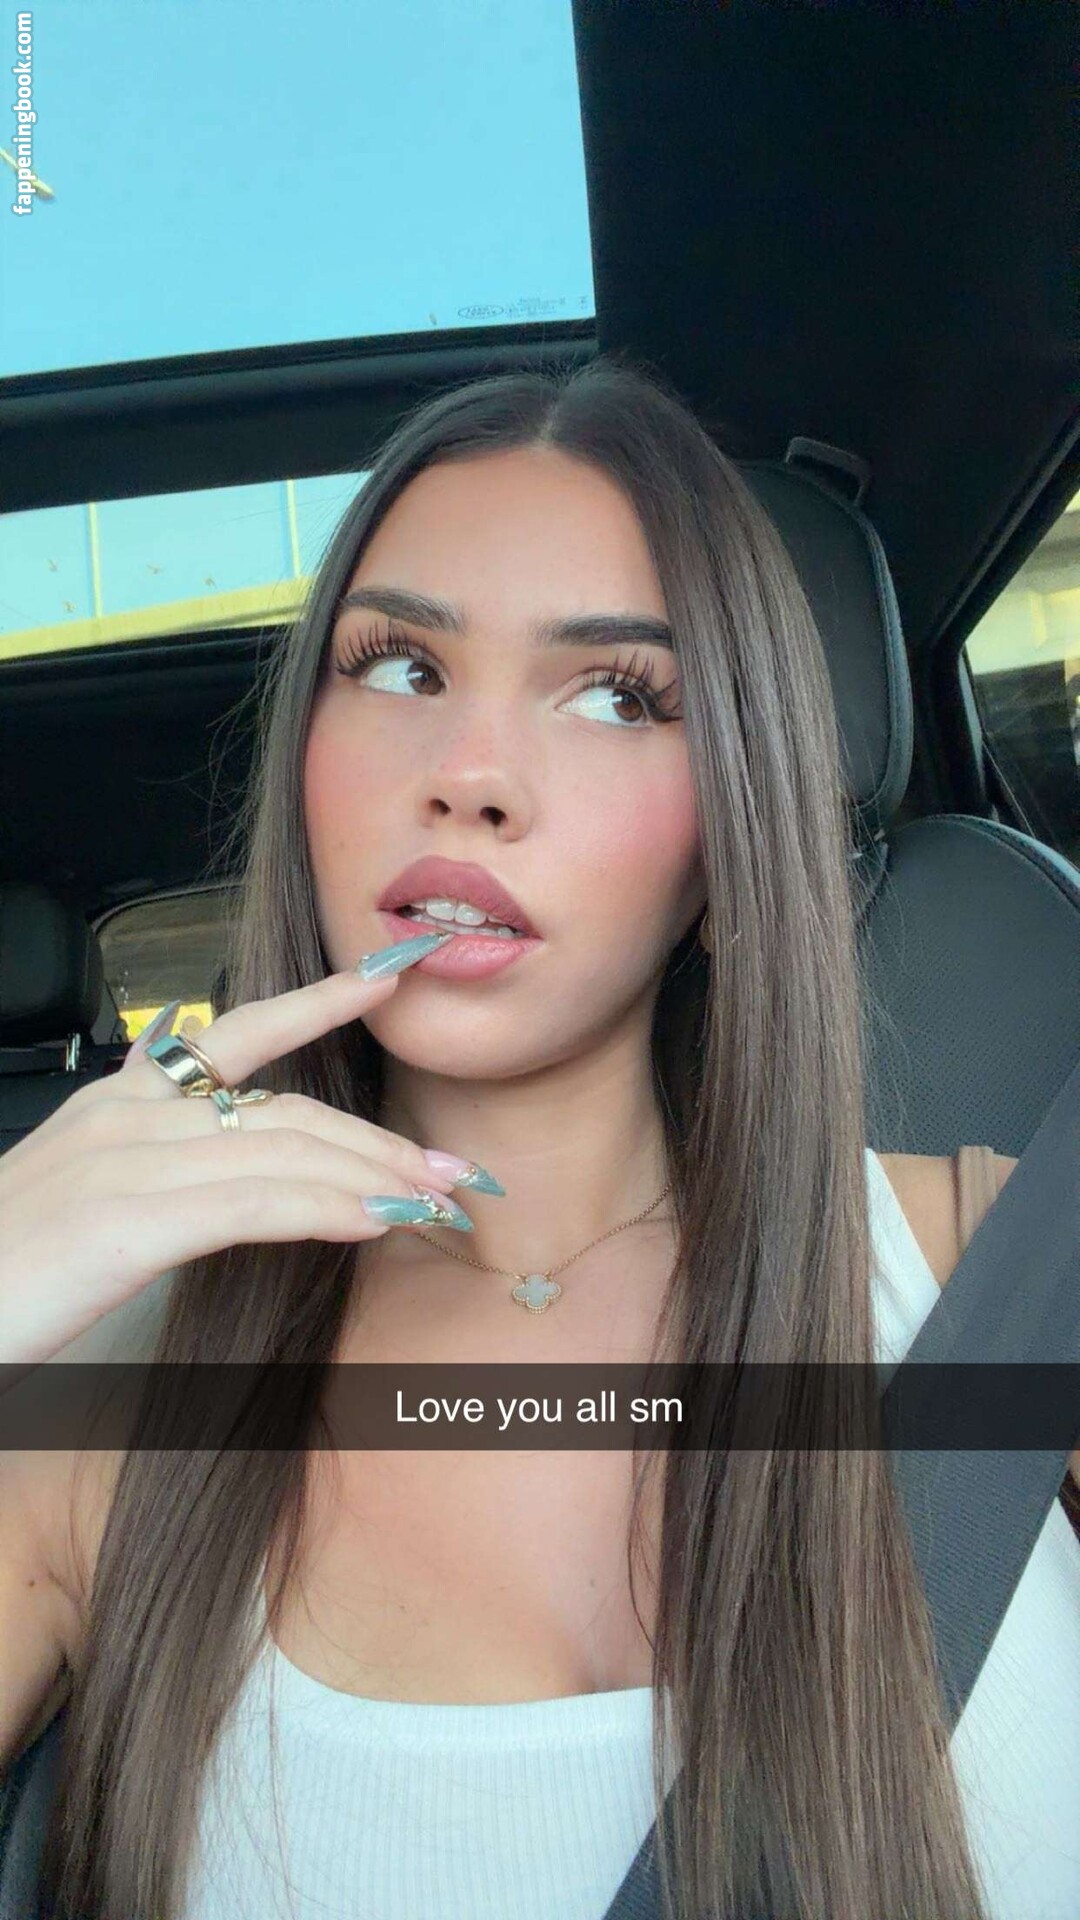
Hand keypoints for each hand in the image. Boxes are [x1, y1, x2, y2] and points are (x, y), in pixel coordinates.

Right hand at [0, 970, 475, 1366]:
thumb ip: (159, 1170)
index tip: (387, 984)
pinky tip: (376, 1220)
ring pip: (285, 1151)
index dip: (319, 1004)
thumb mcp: (84, 1198)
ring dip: (376, 1177)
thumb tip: (248, 1178)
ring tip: (436, 1200)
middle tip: (454, 1171)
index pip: (239, 1035)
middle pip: (288, 1110)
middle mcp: (128, 1115)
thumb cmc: (6, 1274)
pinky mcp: (126, 1221)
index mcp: (118, 1102)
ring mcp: (127, 1162)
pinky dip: (327, 1208)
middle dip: (380, 1138)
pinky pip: (255, 1203)